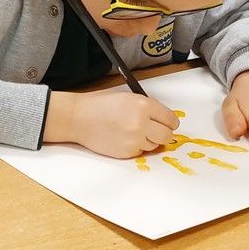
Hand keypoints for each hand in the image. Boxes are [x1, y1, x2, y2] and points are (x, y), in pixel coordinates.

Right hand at [43, 89, 180, 157]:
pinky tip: (122, 137)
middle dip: (162, 133)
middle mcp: (141, 123)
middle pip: (168, 136)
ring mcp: (134, 139)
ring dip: (148, 140)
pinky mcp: (127, 152)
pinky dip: (135, 147)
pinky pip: (141, 152)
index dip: (168, 121)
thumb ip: (147, 106)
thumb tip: (163, 118)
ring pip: (155, 145)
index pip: (171, 120)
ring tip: (131, 131)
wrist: (77, 118)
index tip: (165, 123)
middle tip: (153, 130)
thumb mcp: (127, 97)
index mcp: (143, 105)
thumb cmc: (98, 105)